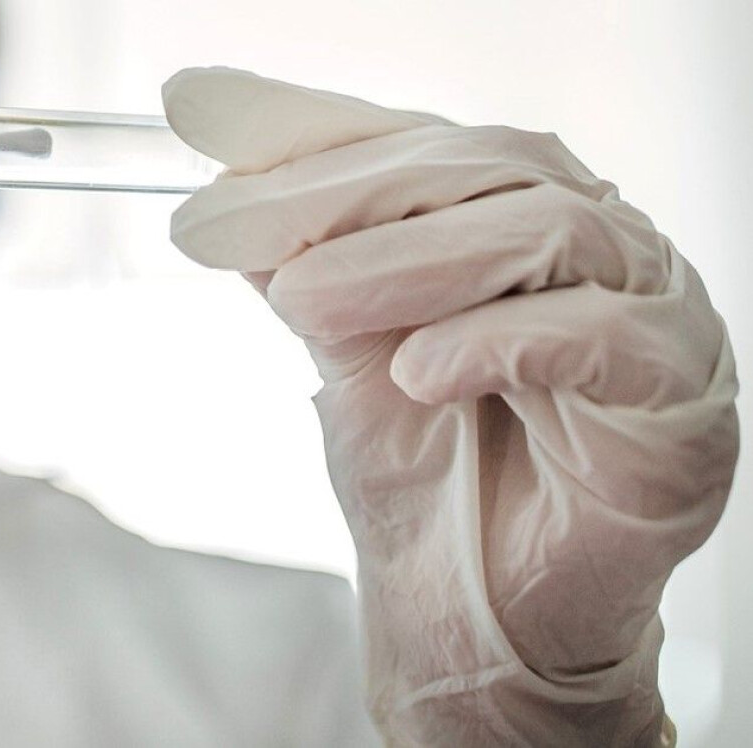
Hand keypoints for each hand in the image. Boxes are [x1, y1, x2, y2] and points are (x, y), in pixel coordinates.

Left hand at [163, 67, 734, 744]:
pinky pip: (601, 340)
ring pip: (547, 231)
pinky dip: (495, 342)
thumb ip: (304, 261)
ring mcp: (657, 318)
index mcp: (523, 218)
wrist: (474, 626)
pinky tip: (414, 371)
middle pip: (484, 169)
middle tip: (227, 223)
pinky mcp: (682, 407)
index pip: (423, 140)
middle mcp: (602, 250)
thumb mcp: (342, 351)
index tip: (196, 119)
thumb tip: (223, 183)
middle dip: (341, 191)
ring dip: (406, 259)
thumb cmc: (426, 484)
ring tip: (301, 299)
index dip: (312, 129)